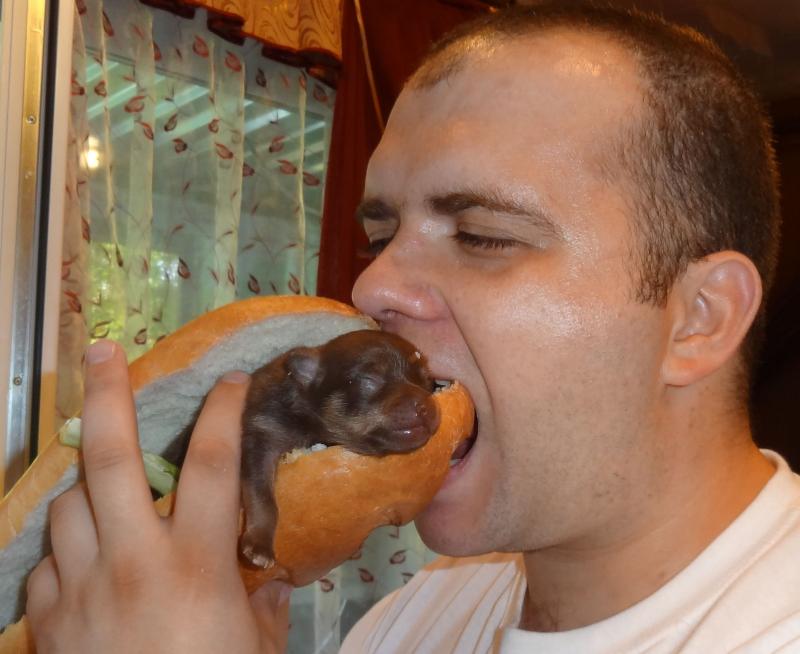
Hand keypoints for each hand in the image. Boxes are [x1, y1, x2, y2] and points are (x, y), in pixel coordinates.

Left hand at [26, 340, 289, 653]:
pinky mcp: (47, 619)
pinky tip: (85, 560)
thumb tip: (272, 577)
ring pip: (67, 503)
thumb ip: (263, 605)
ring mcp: (80, 587)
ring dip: (86, 483)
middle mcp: (132, 560)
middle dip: (105, 394)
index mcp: (195, 562)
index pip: (215, 464)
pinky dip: (67, 547)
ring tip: (105, 483)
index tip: (232, 378)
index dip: (225, 412)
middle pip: (110, 457)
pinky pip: (48, 560)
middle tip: (102, 349)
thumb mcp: (257, 649)